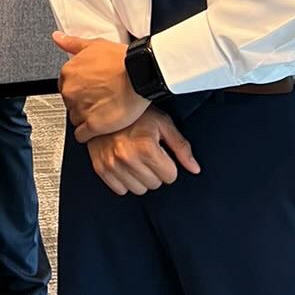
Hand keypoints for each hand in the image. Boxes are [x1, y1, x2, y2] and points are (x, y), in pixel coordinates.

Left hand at [53, 32, 145, 138]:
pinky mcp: (92, 125)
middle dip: (82, 103)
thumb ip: (72, 43)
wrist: (140, 73)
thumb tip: (57, 38)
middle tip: (99, 99)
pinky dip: (89, 133)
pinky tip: (101, 126)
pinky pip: (82, 135)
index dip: (80, 89)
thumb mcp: (95, 44)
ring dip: (86, 118)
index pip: (66, 87)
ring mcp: (80, 109)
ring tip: (103, 111)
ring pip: (76, 119)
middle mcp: (70, 91)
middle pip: (70, 104)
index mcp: (68, 72)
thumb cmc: (122, 60)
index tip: (90, 90)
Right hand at [86, 110, 200, 196]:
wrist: (104, 105)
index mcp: (146, 146)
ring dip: (140, 177)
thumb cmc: (135, 113)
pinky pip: (120, 190)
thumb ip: (181, 147)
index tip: (161, 153)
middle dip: (155, 171)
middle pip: (155, 184)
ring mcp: (112, 164)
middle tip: (147, 154)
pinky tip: (124, 164)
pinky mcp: (100, 168)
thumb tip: (195, 168)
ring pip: (139, 190)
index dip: (168, 164)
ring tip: (136, 158)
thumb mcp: (162, 123)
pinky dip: (124, 180)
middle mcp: (127, 157)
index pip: (170, 176)